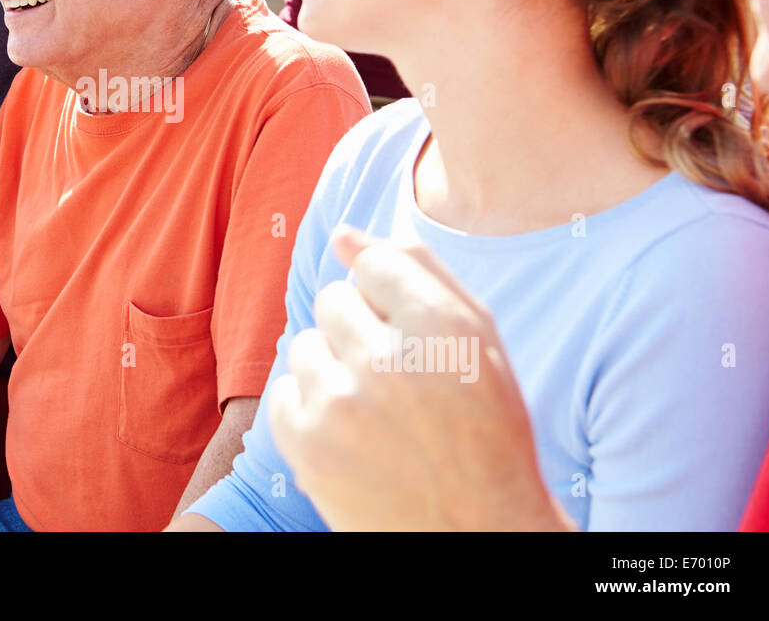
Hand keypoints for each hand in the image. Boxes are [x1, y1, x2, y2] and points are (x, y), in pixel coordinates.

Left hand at [268, 226, 570, 530]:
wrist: (476, 534)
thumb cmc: (484, 431)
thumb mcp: (478, 342)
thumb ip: (416, 272)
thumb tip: (344, 234)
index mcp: (441, 327)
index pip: (374, 264)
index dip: (393, 302)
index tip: (413, 338)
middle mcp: (386, 360)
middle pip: (334, 299)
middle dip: (361, 332)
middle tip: (399, 383)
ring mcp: (340, 405)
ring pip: (305, 344)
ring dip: (334, 370)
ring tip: (376, 414)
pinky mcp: (306, 445)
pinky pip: (284, 391)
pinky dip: (311, 411)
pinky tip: (351, 438)